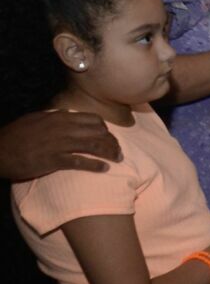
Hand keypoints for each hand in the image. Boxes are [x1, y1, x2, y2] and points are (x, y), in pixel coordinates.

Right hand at [0, 109, 121, 179]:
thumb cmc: (16, 135)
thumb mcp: (37, 119)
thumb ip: (55, 117)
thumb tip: (68, 114)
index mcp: (60, 118)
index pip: (93, 120)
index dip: (105, 129)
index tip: (108, 137)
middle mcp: (63, 129)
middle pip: (98, 133)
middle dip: (112, 142)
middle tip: (118, 151)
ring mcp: (59, 144)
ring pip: (94, 146)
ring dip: (110, 152)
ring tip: (118, 158)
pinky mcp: (53, 160)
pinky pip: (80, 162)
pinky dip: (95, 165)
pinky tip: (104, 169)